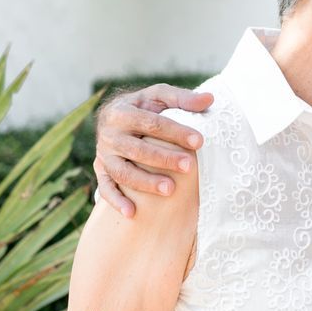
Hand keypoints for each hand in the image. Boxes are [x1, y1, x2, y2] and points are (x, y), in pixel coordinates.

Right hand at [93, 84, 214, 217]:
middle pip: (137, 150)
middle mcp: (109, 134)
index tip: (199, 141)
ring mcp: (104, 155)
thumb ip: (182, 98)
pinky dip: (116, 201)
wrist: (113, 117)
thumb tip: (209, 99)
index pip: (151, 123)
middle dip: (164, 159)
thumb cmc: (143, 108)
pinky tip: (132, 213)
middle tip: (189, 166)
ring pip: (123, 172)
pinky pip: (106, 188)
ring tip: (170, 190)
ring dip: (145, 182)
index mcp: (122, 112)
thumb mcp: (159, 97)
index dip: (175, 132)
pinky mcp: (101, 171)